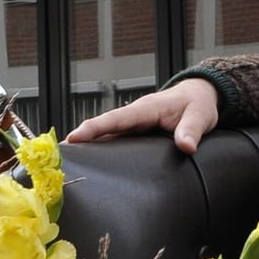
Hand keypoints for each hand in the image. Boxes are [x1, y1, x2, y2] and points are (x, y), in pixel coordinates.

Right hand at [65, 80, 218, 153]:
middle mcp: (135, 115)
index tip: (73, 138)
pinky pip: (115, 138)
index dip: (93, 128)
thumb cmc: (198, 104)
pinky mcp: (137, 131)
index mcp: (146, 109)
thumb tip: (186, 146)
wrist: (200, 96)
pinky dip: (101, 147)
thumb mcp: (200, 116)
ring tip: (67, 162)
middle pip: (103, 128)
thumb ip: (192, 130)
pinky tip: (91, 162)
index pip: (115, 119)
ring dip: (88, 145)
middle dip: (81, 139)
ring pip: (107, 134)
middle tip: (58, 156)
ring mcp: (134, 123)